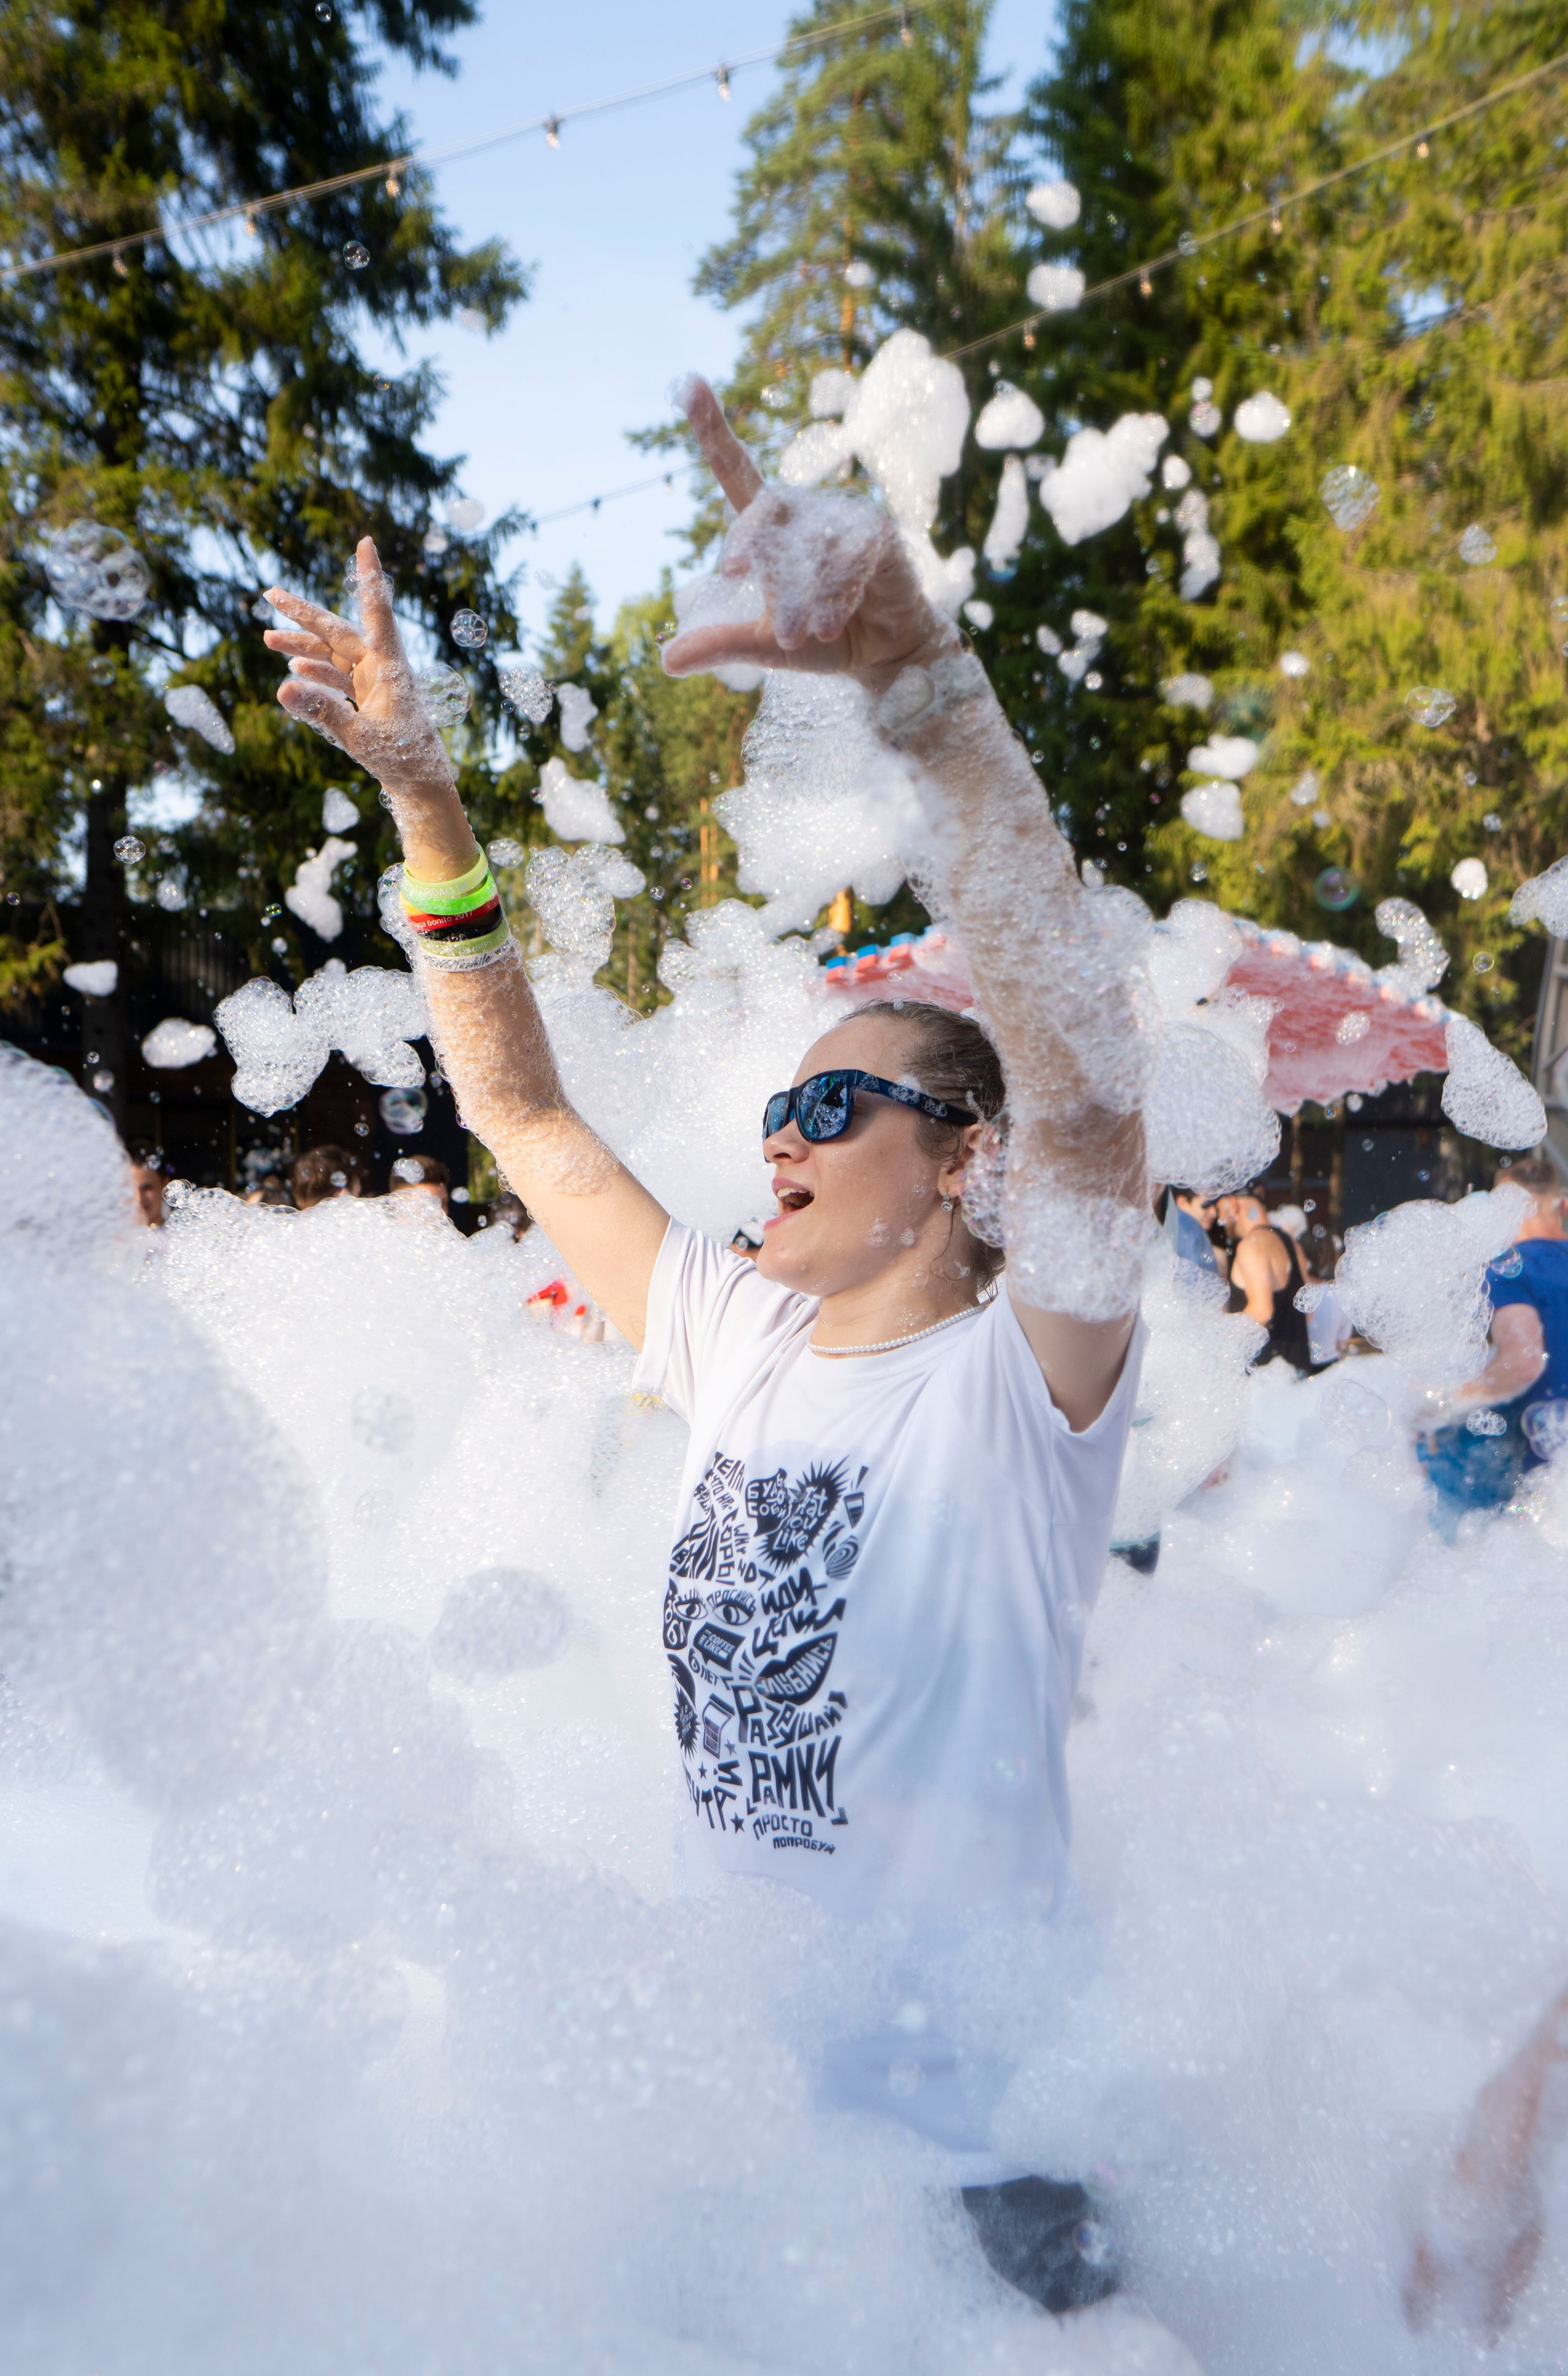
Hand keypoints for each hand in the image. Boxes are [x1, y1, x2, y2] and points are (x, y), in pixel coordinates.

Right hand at [262, 537, 454, 794]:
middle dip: (304, 616)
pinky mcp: (369, 700)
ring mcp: (375, 683)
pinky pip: (338, 679)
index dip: (369, 577)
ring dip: (303, 649)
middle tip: (270, 594)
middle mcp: (382, 668)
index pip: (377, 612)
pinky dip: (318, 674)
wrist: (421, 786)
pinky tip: (296, 673)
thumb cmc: (403, 759)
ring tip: (269, 640)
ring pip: (334, 656)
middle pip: (339, 632)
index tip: (366, 543)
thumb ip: (322, 712)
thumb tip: (281, 689)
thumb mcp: (360, 738)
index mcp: (390, 666)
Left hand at [659, 376, 957, 689]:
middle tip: (735, 574)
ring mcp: (842, 519)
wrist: (881, 655)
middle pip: (765, 507)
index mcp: (768, 525)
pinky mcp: (878, 536)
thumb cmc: (818, 638)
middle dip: (748, 538)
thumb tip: (666, 662)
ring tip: (795, 635)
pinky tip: (824, 626)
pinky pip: (850, 557)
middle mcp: (803, 512)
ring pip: (809, 545)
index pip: (734, 469)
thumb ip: (721, 646)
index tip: (687, 382)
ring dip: (798, 592)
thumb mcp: (764, 646)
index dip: (712, 427)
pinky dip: (833, 594)